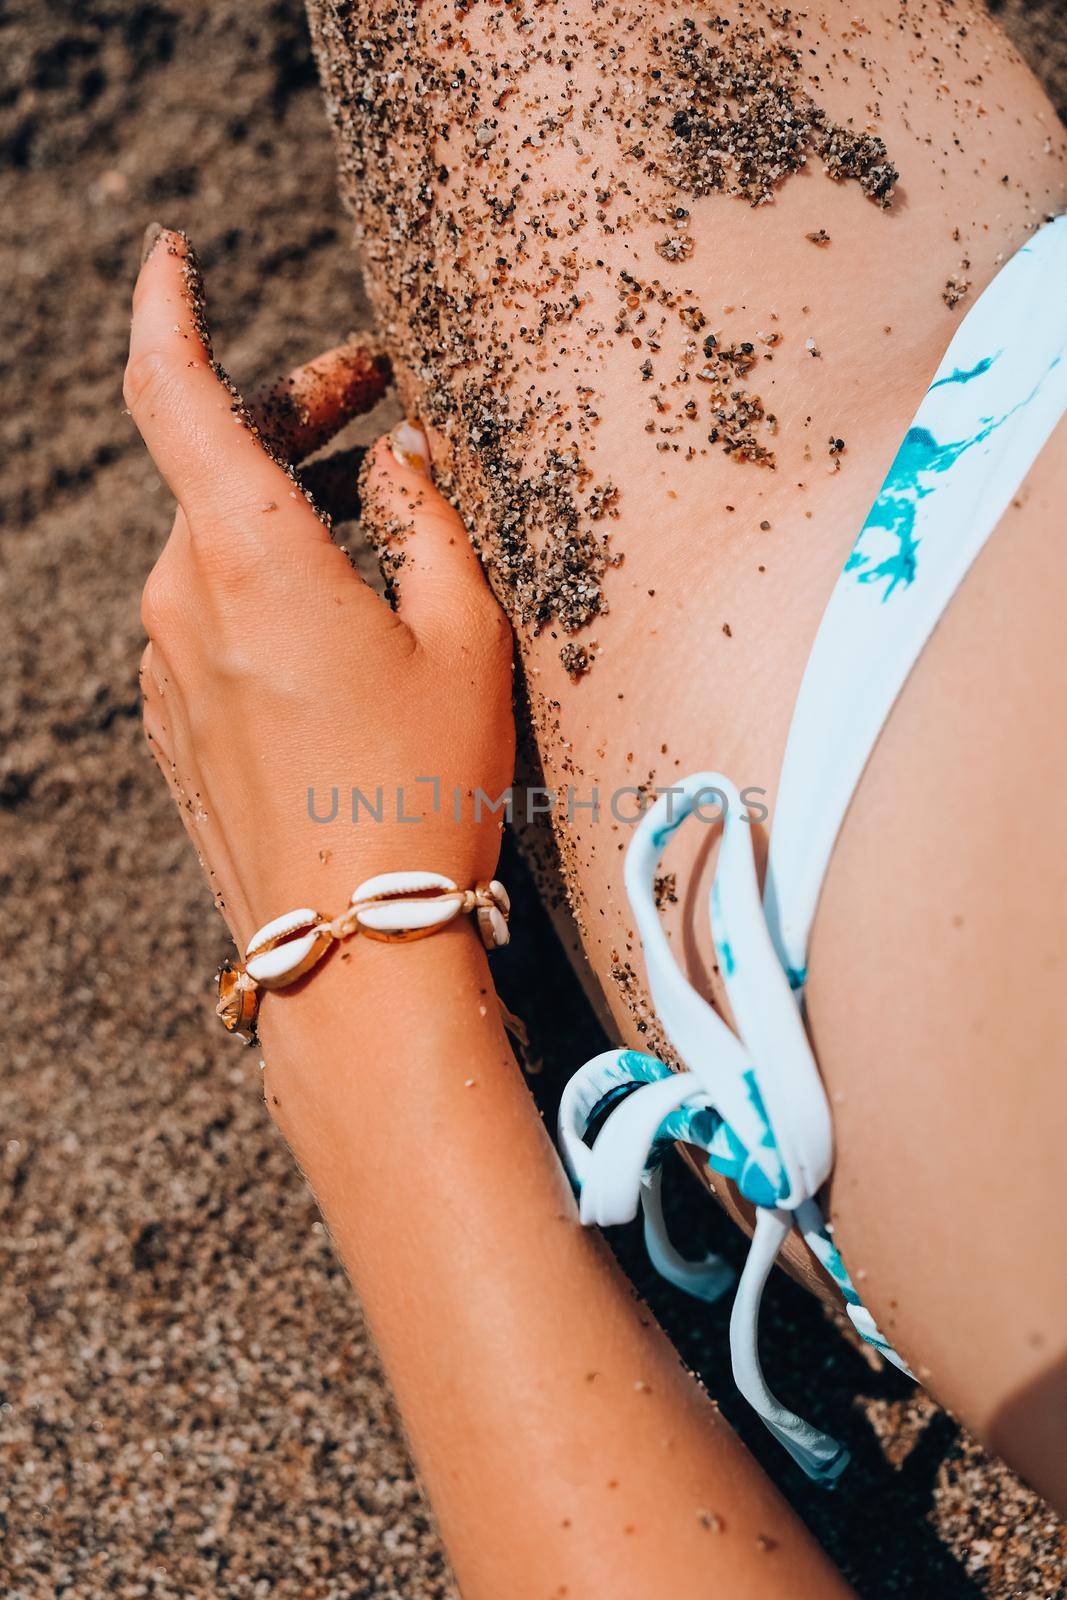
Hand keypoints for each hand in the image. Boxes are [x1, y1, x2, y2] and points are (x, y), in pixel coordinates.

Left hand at [127, 227, 514, 952]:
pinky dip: (262, 587)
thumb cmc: (423, 784)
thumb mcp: (464, 636)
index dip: (169, 305)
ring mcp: (165, 668)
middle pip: (214, 465)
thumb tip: (402, 458)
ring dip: (284, 510)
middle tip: (378, 401)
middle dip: (294, 417)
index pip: (173, 387)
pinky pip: (208, 620)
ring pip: (214, 546)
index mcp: (246, 553)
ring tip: (378, 522)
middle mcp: (180, 599)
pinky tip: (335, 625)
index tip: (176, 253)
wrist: (352, 946)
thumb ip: (430, 521)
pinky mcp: (174, 724)